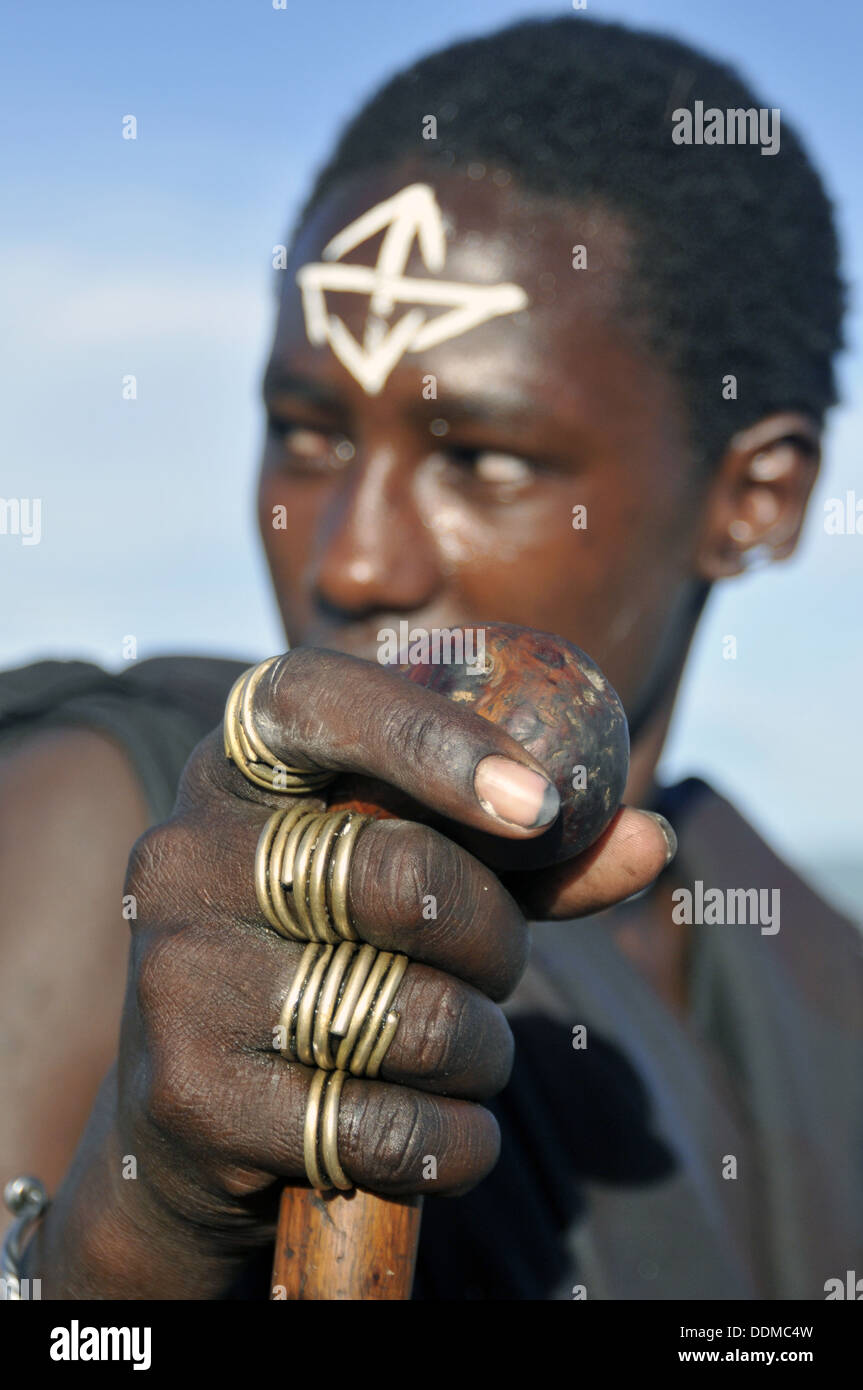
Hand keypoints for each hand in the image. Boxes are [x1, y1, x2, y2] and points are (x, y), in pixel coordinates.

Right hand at [31, 647, 672, 1296]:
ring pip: (409, 1014)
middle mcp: (185, 850)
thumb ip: (529, 856)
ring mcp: (176, 971)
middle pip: (400, 876)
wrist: (196, 1124)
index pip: (317, 699)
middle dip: (494, 936)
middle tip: (497, 961)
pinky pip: (383, 1126)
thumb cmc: (335, 962)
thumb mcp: (423, 882)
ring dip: (480, 1049)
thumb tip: (654, 838)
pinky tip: (443, 1132)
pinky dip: (454, 1141)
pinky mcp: (189, 1092)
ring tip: (458, 1050)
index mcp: (238, 763)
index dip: (432, 738)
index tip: (542, 805)